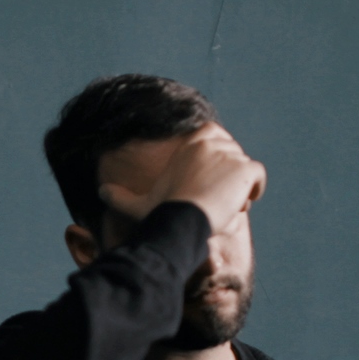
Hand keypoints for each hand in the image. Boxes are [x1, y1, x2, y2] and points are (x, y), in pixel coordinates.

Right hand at [97, 123, 266, 233]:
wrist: (181, 219)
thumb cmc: (161, 212)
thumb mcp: (139, 203)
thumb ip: (120, 197)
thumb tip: (100, 192)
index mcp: (191, 142)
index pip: (216, 140)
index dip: (215, 162)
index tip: (208, 183)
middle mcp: (212, 141)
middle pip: (232, 156)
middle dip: (228, 177)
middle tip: (214, 201)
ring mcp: (230, 153)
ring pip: (244, 170)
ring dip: (238, 188)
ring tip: (223, 207)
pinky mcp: (245, 168)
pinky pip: (258, 177)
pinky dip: (254, 190)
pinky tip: (240, 204)